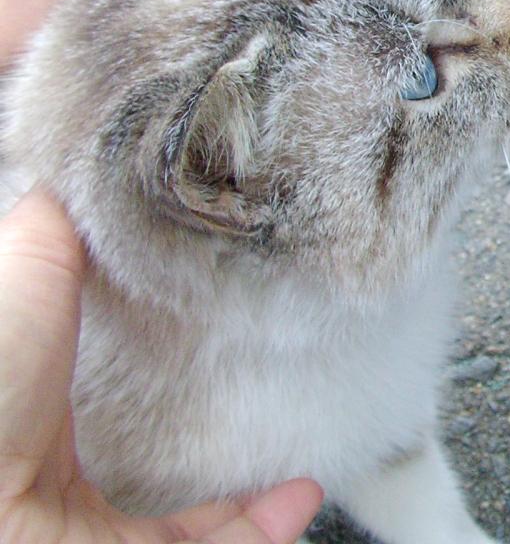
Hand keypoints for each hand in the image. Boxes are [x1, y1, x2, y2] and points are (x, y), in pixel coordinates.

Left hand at [0, 189, 323, 542]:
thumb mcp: (17, 289)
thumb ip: (49, 243)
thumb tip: (72, 179)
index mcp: (35, 422)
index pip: (96, 406)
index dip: (145, 372)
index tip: (197, 331)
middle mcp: (64, 490)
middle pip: (144, 470)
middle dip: (196, 437)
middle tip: (254, 391)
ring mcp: (104, 534)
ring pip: (193, 523)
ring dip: (252, 491)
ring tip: (297, 446)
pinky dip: (271, 526)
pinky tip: (304, 487)